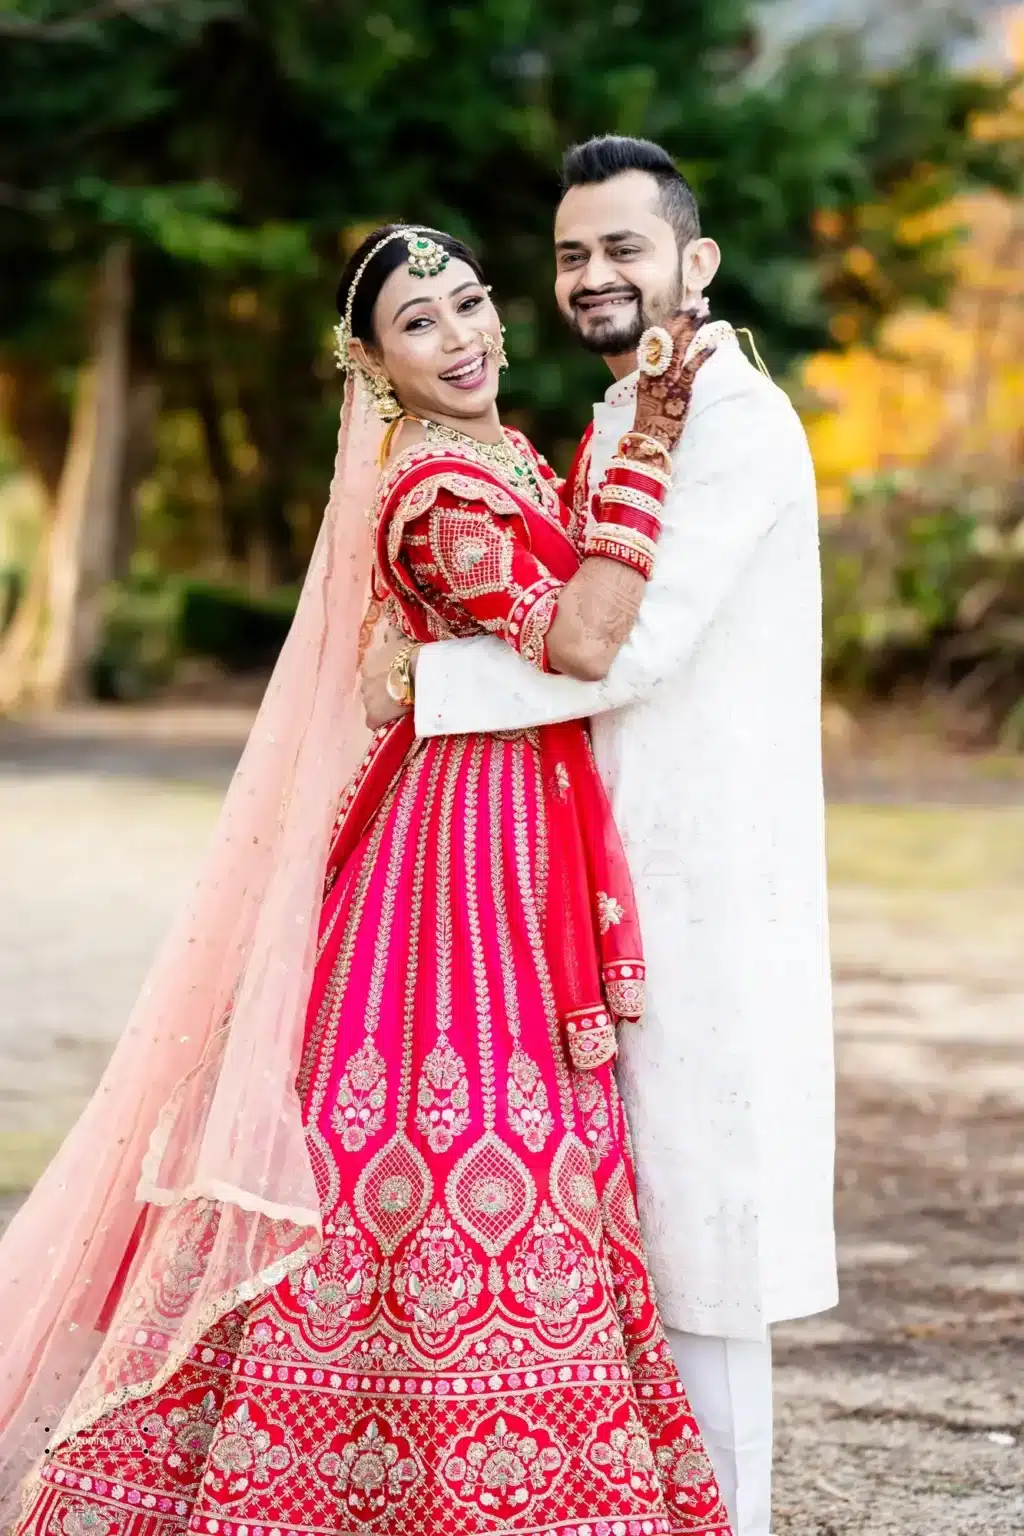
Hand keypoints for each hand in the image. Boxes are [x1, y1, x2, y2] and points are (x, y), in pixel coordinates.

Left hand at [361, 625, 413, 729]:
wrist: (416, 676)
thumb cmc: (410, 656)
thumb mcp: (401, 641)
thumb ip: (392, 635)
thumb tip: (388, 629)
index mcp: (369, 662)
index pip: (371, 669)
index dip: (384, 673)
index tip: (396, 675)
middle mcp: (364, 680)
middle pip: (371, 687)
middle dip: (382, 689)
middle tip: (399, 691)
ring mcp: (367, 700)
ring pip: (372, 704)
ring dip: (383, 705)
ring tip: (399, 707)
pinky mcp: (373, 717)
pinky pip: (374, 721)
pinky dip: (381, 721)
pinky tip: (393, 720)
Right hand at [632, 300, 711, 453]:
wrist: (647, 440)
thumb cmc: (649, 420)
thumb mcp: (649, 392)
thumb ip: (655, 376)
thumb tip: (664, 364)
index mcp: (647, 368)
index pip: (659, 338)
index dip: (673, 320)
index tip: (684, 307)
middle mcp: (656, 370)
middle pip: (670, 336)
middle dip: (684, 318)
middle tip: (698, 303)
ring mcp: (668, 379)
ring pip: (680, 346)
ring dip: (693, 327)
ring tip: (705, 312)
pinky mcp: (680, 390)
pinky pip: (692, 368)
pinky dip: (703, 355)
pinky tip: (714, 344)